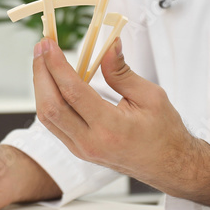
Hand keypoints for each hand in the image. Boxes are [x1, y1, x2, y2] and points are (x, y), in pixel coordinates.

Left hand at [32, 37, 209, 207]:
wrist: (168, 166)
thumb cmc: (164, 132)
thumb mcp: (151, 96)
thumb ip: (122, 72)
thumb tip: (109, 45)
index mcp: (110, 128)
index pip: (73, 93)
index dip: (57, 65)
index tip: (49, 43)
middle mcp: (90, 142)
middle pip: (50, 106)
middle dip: (40, 72)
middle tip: (41, 46)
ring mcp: (81, 149)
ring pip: (47, 116)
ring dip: (40, 85)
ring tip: (42, 59)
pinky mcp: (77, 149)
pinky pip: (53, 123)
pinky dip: (47, 98)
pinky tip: (50, 80)